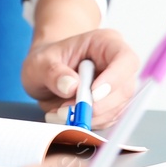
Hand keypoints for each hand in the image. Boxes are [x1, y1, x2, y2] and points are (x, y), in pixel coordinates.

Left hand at [21, 28, 139, 125]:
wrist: (45, 72)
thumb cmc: (47, 60)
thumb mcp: (40, 62)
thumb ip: (53, 72)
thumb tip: (71, 86)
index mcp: (105, 43)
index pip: (125, 59)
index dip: (114, 78)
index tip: (93, 94)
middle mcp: (116, 64)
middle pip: (125, 88)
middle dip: (98, 106)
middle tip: (70, 110)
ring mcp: (116, 86)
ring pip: (117, 108)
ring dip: (90, 117)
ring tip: (61, 112)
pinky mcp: (110, 105)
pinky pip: (106, 120)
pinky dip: (87, 123)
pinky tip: (67, 117)